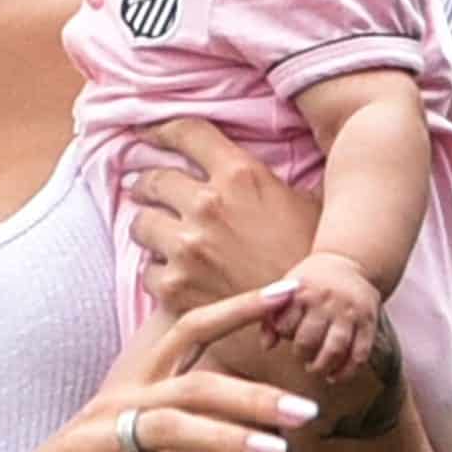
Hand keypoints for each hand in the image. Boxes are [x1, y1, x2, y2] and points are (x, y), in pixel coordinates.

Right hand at [0, 283, 319, 451]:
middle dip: (252, 393)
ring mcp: (93, 445)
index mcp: (129, 392)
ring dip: (227, 440)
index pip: (187, 333)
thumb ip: (190, 445)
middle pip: (190, 383)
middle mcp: (112, 407)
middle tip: (307, 410)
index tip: (288, 293)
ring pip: (167, 428)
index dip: (237, 311)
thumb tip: (260, 442)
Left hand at [123, 120, 318, 315]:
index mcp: (240, 175)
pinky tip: (175, 277)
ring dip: (148, 228)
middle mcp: (207, 205)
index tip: (148, 133)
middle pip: (153, 179)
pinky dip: (159, 273)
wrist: (308, 321)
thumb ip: (265, 180)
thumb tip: (249, 164)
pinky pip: (148, 270)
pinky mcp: (174, 285)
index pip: (187, 132)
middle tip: (146, 192)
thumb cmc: (311, 260)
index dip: (161, 129)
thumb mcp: (303, 204)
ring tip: (157, 235)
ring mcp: (186, 246)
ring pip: (141, 223)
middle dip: (147, 186)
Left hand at [277, 251, 383, 379]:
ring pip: (335, 349)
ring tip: (318, 370)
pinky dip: (347, 371)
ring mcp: (349, 312)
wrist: (349, 264)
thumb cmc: (310, 283)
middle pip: (309, 340)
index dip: (285, 336)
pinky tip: (336, 376)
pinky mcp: (368, 322)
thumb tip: (266, 347)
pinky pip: (359, 353)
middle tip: (303, 360)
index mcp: (301, 292)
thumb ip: (271, 317)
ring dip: (324, 366)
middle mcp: (326, 301)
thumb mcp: (286, 290)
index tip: (288, 337)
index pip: (285, 325)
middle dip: (303, 356)